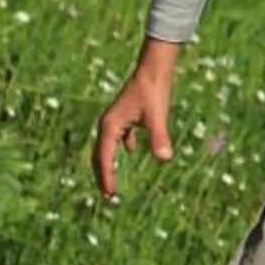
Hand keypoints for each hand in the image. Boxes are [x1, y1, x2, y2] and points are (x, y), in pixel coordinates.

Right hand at [94, 41, 181, 199]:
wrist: (154, 69)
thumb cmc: (154, 91)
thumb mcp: (157, 117)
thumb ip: (159, 138)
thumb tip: (164, 159)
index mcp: (110, 126)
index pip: (104, 158)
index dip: (106, 177)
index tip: (110, 195)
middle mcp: (108, 124)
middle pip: (100, 154)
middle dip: (103, 175)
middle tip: (107, 196)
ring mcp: (116, 118)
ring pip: (108, 146)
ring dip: (109, 162)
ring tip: (114, 178)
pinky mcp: (126, 114)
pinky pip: (119, 135)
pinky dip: (121, 146)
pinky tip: (131, 150)